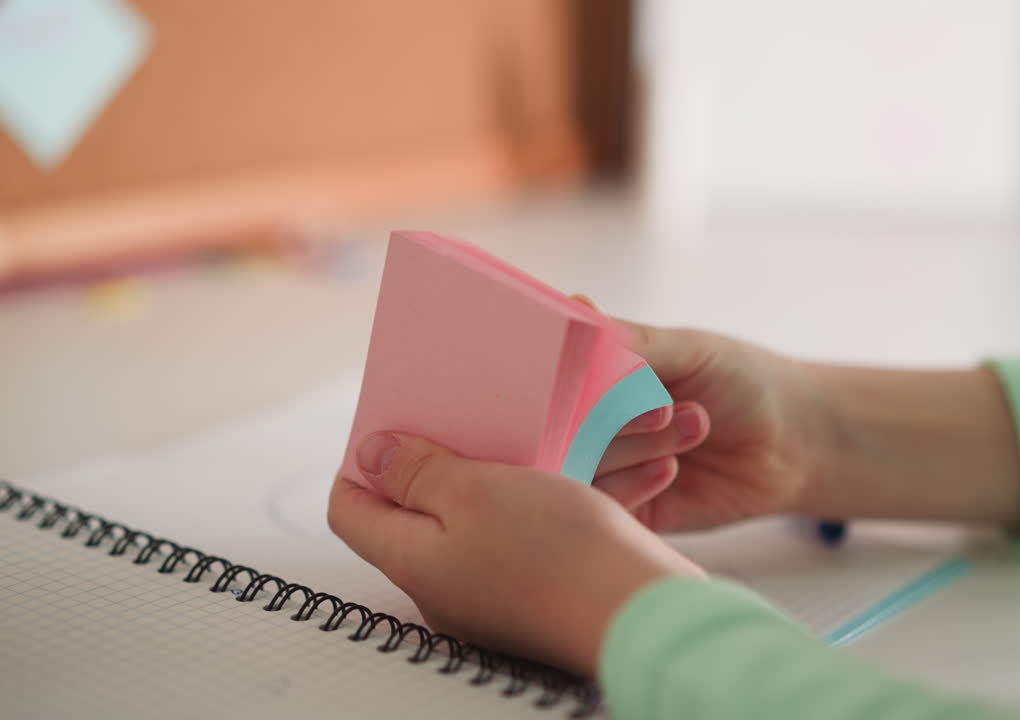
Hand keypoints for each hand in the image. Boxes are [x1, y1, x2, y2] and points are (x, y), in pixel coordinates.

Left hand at [327, 431, 704, 677]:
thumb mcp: (475, 492)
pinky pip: (528, 537)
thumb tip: (369, 457)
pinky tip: (579, 473)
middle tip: (471, 419)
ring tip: (535, 436)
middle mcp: (445, 587)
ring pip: (481, 519)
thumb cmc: (558, 553)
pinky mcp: (540, 592)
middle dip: (441, 460)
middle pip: (418, 512)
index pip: (350, 509)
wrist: (642, 612)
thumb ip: (417, 472)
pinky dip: (546, 502)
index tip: (398, 421)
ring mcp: (494, 593)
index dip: (363, 460)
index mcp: (412, 561)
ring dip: (503, 475)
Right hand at [581, 299, 833, 532]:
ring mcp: (608, 468)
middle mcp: (592, 422)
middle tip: (663, 407)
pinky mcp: (629, 511)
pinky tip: (672, 469)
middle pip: (560, 426)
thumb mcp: (688, 348)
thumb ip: (629, 340)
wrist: (793, 440)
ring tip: (694, 425)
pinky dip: (633, 484)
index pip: (551, 378)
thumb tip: (577, 305)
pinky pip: (604, 506)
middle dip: (611, 417)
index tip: (593, 378)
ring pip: (580, 465)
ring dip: (635, 446)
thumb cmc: (741, 381)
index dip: (562, 380)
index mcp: (598, 375)